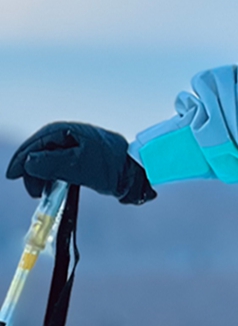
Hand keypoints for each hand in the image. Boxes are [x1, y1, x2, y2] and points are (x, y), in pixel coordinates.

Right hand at [6, 123, 155, 203]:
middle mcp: (70, 135)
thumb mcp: (78, 167)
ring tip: (43, 194)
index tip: (12, 176)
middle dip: (32, 171)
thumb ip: (51, 164)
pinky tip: (53, 189)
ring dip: (42, 176)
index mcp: (67, 131)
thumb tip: (28, 162)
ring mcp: (76, 145)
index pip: (36, 143)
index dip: (21, 160)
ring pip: (49, 160)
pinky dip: (54, 177)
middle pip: (40, 152)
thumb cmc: (110, 167)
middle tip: (33, 192)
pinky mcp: (82, 157)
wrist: (137, 172)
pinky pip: (60, 165)